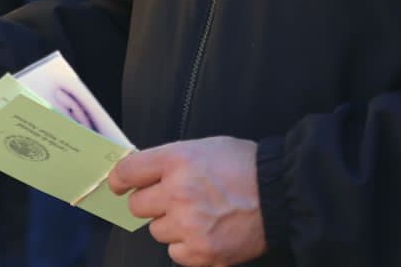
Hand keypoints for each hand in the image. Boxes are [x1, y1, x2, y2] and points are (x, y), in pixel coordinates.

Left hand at [109, 137, 265, 266]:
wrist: (281, 194)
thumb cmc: (244, 166)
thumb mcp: (203, 146)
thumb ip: (170, 161)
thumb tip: (143, 174)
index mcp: (176, 161)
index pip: (127, 172)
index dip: (119, 180)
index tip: (119, 186)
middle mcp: (177, 192)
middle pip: (137, 206)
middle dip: (151, 203)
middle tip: (172, 199)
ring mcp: (189, 225)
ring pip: (156, 231)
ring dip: (171, 225)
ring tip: (198, 215)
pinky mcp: (202, 252)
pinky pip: (175, 253)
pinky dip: (186, 246)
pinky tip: (205, 232)